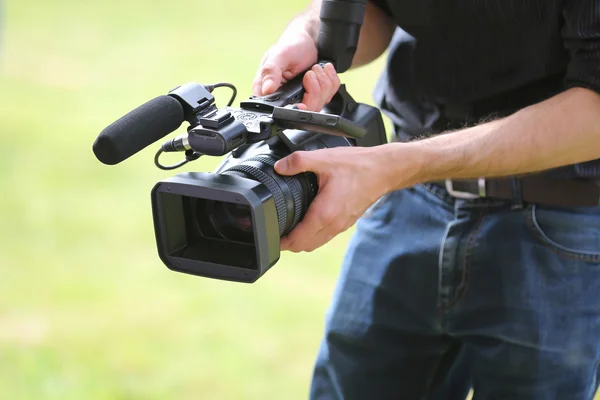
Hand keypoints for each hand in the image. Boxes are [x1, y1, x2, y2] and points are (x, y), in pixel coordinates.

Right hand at [252, 31, 340, 111]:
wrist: (308, 40)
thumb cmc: (291, 45)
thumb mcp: (278, 55)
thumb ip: (271, 71)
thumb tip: (267, 89)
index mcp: (268, 91)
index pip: (278, 111)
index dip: (293, 109)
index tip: (303, 102)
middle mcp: (284, 98)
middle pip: (304, 110)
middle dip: (313, 91)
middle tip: (310, 73)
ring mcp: (302, 99)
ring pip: (319, 105)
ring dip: (323, 83)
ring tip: (316, 69)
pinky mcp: (316, 97)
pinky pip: (329, 96)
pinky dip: (330, 81)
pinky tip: (323, 71)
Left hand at [274, 146, 397, 252]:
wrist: (385, 170)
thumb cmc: (359, 167)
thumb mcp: (324, 159)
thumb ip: (299, 162)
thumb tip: (280, 167)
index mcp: (325, 215)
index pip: (297, 240)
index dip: (281, 242)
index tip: (270, 236)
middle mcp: (333, 225)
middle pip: (305, 246)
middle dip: (289, 244)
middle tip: (276, 232)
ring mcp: (341, 225)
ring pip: (316, 243)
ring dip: (301, 240)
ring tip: (288, 229)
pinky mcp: (346, 221)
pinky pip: (326, 236)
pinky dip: (313, 234)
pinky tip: (308, 221)